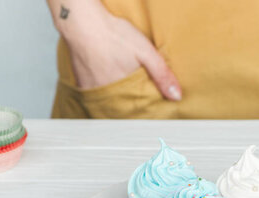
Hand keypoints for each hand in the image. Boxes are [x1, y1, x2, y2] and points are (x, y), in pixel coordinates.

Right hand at [59, 2, 181, 99]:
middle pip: (123, 111)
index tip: (154, 107)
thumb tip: (176, 96)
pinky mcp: (82, 85)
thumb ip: (161, 75)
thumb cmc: (113, 35)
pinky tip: (112, 83)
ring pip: (110, 105)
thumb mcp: (145, 52)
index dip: (147, 111)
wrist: (82, 23)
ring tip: (127, 90)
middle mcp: (107, 96)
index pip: (139, 113)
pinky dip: (106, 93)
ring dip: (119, 102)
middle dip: (133, 107)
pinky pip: (97, 96)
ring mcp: (92, 91)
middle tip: (140, 96)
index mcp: (124, 92)